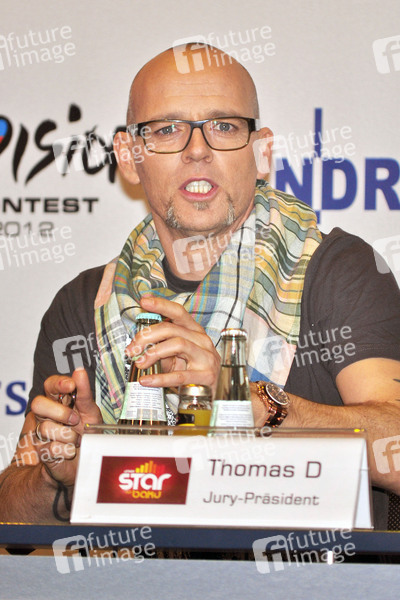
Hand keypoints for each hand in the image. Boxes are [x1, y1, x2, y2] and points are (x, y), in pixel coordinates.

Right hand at [30, 368, 102, 486]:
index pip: (50, 385)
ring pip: (45, 428)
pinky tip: (72, 450)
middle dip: (60, 412)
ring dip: (69, 435)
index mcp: (59, 401)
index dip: (58, 383)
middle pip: (38, 404)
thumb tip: (79, 371)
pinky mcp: (43, 452)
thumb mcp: (91, 411)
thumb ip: (84, 392)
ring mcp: (42, 433)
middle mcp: (47, 415)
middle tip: (75, 420)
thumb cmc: (88, 433)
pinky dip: (67, 450)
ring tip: (78, 440)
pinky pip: (51, 448)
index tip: (70, 385)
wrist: (87, 461)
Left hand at [126, 295, 220, 394]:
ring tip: (139, 363)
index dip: (161, 304)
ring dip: (153, 353)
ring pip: (177, 344)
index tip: (143, 301)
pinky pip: (179, 375)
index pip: (178, 312)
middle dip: (147, 336)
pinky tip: (146, 380)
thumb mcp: (175, 355)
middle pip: (171, 328)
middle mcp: (202, 340)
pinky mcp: (206, 376)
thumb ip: (161, 345)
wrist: (210, 395)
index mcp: (195, 331)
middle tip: (131, 349)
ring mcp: (206, 357)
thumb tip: (138, 341)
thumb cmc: (190, 372)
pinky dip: (160, 378)